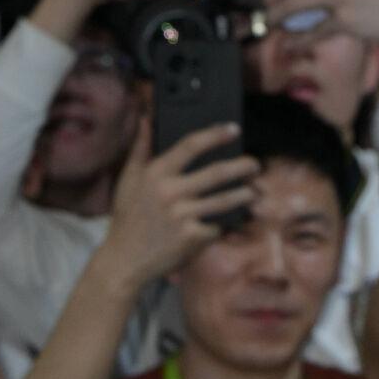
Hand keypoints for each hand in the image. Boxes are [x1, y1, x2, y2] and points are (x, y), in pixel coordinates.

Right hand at [97, 124, 258, 287]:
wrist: (124, 261)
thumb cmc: (127, 217)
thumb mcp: (128, 180)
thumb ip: (140, 147)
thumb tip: (147, 117)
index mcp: (156, 175)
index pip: (190, 146)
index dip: (215, 135)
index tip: (234, 129)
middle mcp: (170, 193)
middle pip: (217, 173)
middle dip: (242, 166)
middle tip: (255, 164)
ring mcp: (182, 217)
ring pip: (224, 200)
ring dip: (245, 194)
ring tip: (254, 191)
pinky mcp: (191, 239)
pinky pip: (218, 226)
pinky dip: (227, 222)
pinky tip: (237, 218)